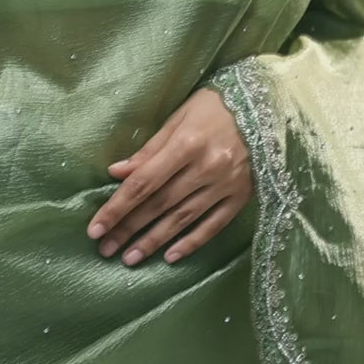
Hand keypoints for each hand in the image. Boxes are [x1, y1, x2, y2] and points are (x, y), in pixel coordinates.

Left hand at [86, 87, 253, 264]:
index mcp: (186, 144)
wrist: (268, 107)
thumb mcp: (180, 116)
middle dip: (129, 228)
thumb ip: (150, 149)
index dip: (117, 207)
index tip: (95, 228)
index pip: (143, 182)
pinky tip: (170, 256)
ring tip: (130, 257)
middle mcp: (205, 168)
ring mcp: (225, 185)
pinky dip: (191, 242)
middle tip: (105, 249)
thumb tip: (117, 173)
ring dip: (154, 241)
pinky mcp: (241, 196)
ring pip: (182, 219)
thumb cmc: (216, 106)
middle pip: (160, 204)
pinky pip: (213, 225)